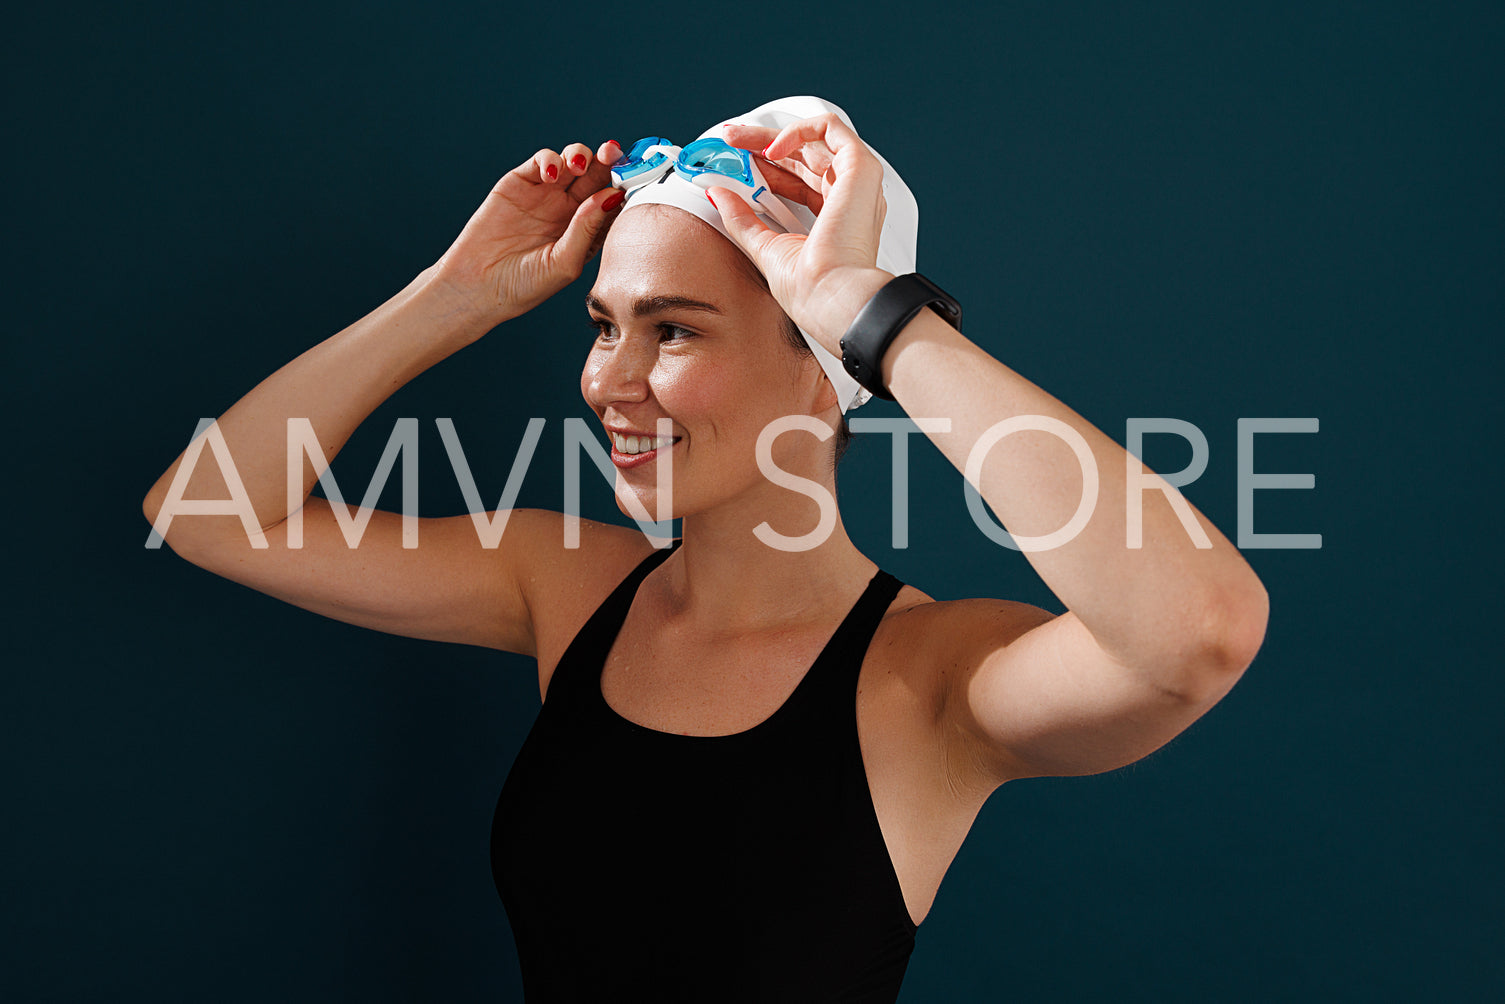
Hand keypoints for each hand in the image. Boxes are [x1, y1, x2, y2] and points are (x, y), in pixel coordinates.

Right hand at [435, 140, 624, 326]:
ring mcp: (546, 194)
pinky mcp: (521, 183)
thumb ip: (588, 228)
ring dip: (582, 155)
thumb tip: (611, 195)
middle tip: (613, 154)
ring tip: (579, 164)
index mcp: (588, 231)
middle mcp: (571, 210)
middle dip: (609, 161)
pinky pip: (543, 160)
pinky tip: (550, 174)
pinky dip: (551, 159)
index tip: (636, 177)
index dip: (625, 186)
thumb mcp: (565, 262)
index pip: (614, 201)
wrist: (478, 285)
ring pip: (574, 161)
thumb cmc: (525, 285)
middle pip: (598, 175)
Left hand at [710, 115, 894, 353]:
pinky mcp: (860, 169)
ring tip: (736, 140)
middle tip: (728, 141)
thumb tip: (718, 195)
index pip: (796, 181)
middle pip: (801, 156)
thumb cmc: (812, 290)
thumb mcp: (766, 247)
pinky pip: (830, 127)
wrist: (832, 298)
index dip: (764, 169)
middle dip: (760, 144)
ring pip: (812, 138)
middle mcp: (848, 198)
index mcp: (834, 218)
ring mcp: (856, 183)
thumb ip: (744, 220)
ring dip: (770, 135)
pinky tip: (769, 148)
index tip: (732, 164)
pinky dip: (796, 130)